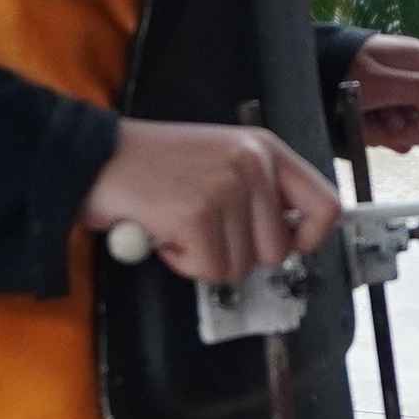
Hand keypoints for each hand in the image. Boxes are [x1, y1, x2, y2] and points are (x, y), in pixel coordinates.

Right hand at [81, 120, 341, 287]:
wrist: (93, 157)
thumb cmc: (153, 165)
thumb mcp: (219, 159)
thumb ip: (257, 191)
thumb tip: (288, 239)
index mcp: (264, 148)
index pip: (325, 205)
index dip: (310, 238)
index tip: (286, 246)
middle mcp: (252, 164)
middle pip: (277, 250)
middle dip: (238, 253)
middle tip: (202, 230)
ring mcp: (226, 188)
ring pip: (241, 266)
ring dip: (205, 258)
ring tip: (177, 224)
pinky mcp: (197, 214)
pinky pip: (209, 270)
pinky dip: (182, 263)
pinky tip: (163, 232)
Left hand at [349, 34, 418, 148]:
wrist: (312, 67)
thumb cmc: (346, 68)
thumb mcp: (382, 81)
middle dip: (414, 130)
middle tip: (389, 120)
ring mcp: (406, 98)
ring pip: (416, 133)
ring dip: (391, 132)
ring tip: (370, 117)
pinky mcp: (390, 111)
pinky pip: (395, 135)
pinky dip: (379, 133)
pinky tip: (364, 121)